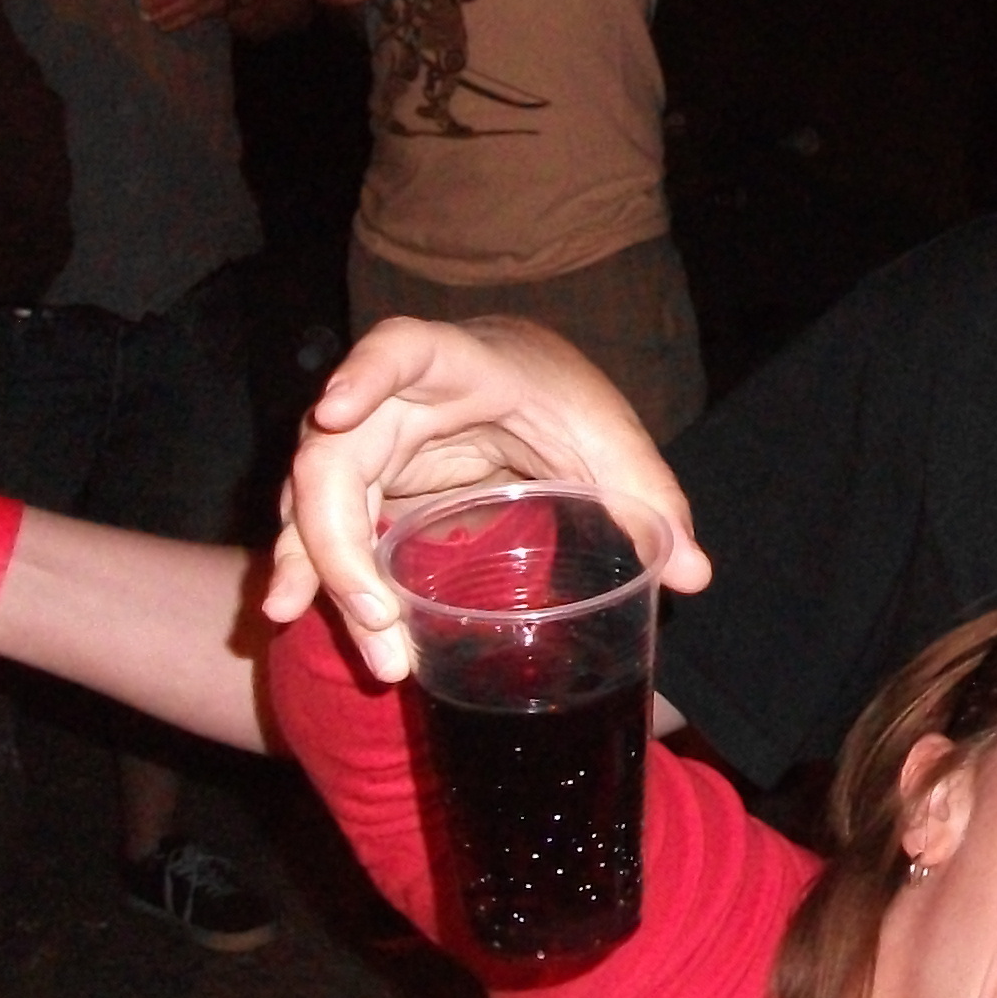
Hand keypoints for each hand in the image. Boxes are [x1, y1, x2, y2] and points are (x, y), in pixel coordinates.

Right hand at [264, 317, 708, 678]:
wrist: (523, 386)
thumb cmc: (564, 399)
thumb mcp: (613, 440)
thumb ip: (653, 498)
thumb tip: (696, 574)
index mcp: (461, 363)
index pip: (401, 349)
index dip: (364, 372)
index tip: (334, 409)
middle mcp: (394, 396)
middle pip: (334, 452)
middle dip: (338, 540)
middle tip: (376, 619)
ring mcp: (367, 438)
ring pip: (315, 497)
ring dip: (322, 572)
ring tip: (368, 648)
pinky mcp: (364, 480)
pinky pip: (321, 522)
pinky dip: (313, 569)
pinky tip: (300, 615)